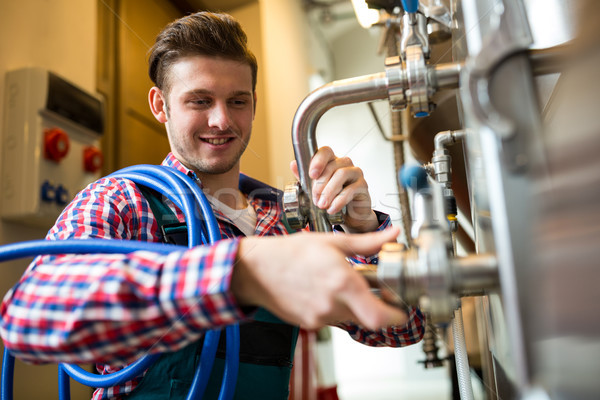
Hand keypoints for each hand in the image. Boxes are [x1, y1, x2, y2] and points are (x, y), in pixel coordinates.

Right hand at [231, 227, 407, 329]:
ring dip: (353, 304)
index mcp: (342, 282)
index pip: (379, 316)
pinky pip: (332, 319)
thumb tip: (392, 233)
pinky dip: (334, 307)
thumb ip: (367, 242)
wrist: (256, 270)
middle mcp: (333, 304)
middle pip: (368, 317)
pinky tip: (322, 289)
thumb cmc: (289, 253)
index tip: (401, 307)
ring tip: (339, 283)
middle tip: (377, 294)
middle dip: (376, 306)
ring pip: (350, 317)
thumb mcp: (332, 242)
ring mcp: (320, 317)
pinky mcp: (309, 323)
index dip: (396, 316)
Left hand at [290, 146, 378, 232]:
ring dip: (329, 192)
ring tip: (322, 205)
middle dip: (320, 184)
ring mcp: (355, 173)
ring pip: (341, 175)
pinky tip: (332, 209)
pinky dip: (339, 201)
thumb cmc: (333, 198)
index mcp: (332, 161)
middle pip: (332, 166)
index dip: (318, 160)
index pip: (325, 151)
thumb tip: (293, 164)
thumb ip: (304, 177)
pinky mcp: (363, 185)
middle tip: (315, 199)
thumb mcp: (315, 189)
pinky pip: (350, 190)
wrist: (350, 215)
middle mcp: (345, 164)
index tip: (311, 174)